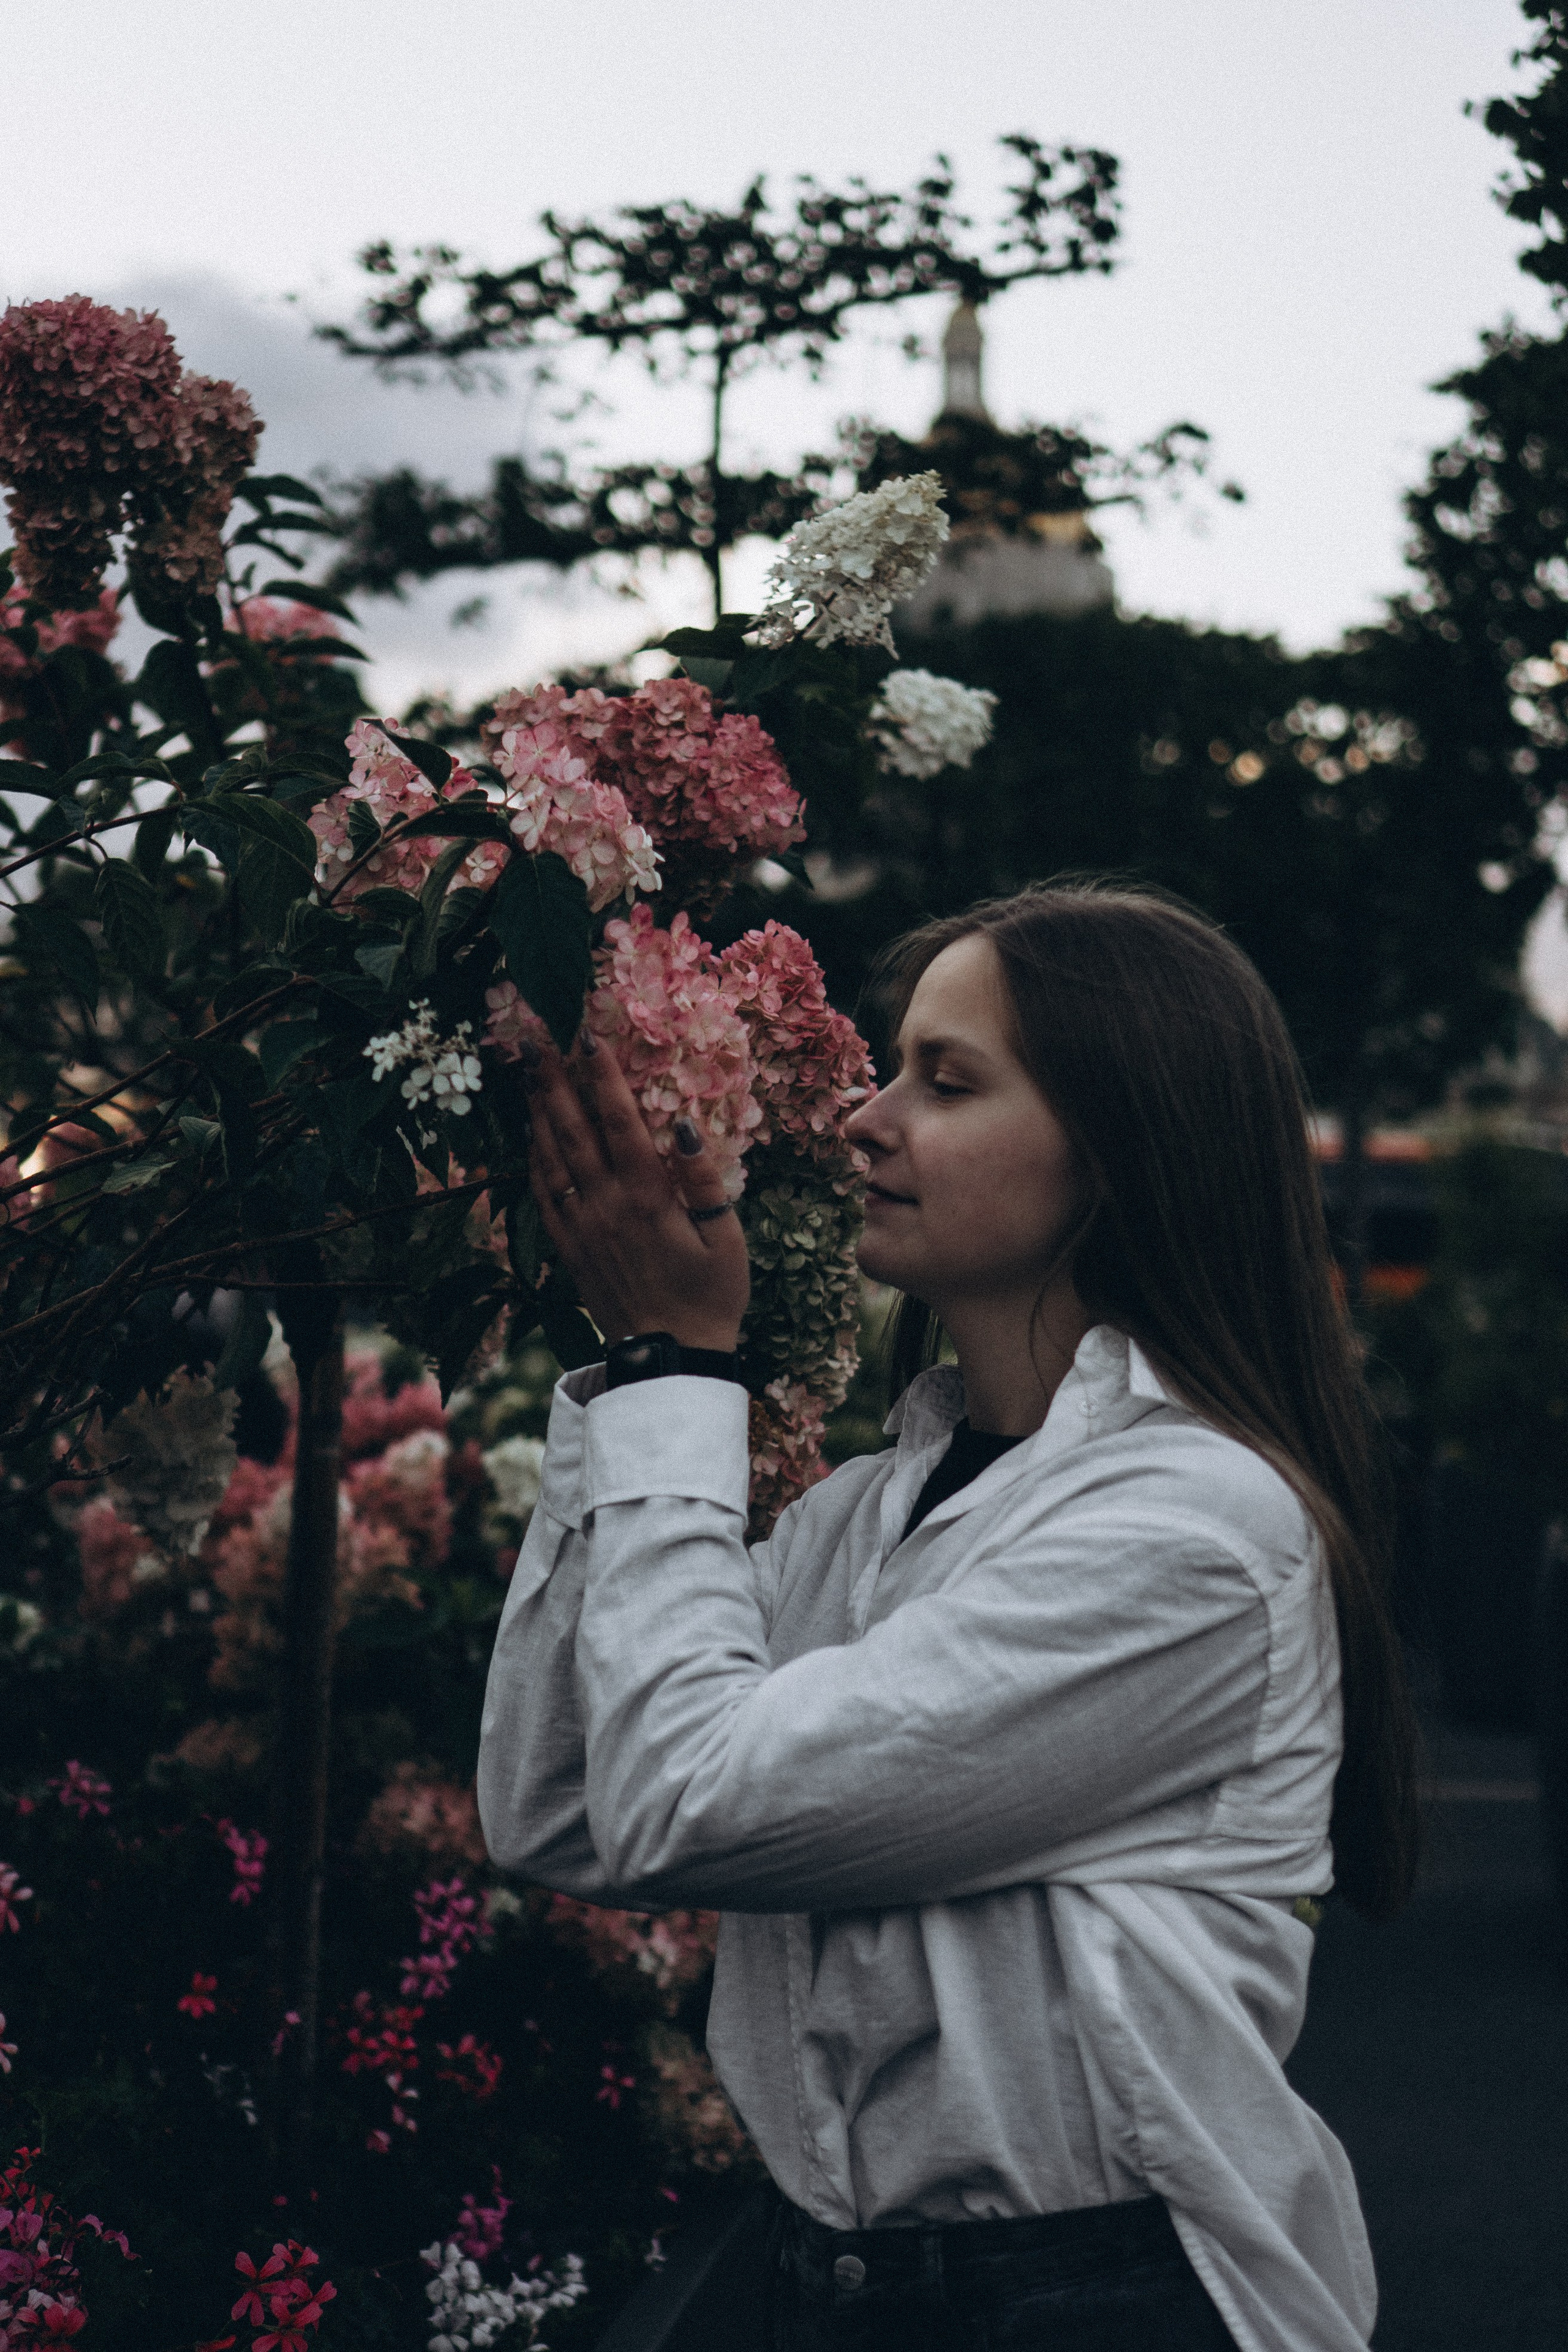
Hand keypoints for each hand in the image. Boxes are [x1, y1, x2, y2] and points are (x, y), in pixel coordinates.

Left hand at [525, 1032, 749, 1351]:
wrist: (670, 1357)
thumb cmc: (711, 1296)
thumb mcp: (726, 1238)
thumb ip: (704, 1181)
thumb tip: (684, 1125)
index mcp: (648, 1197)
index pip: (619, 1122)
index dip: (602, 1076)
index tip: (587, 1035)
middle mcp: (605, 1205)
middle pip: (573, 1129)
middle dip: (554, 1080)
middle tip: (536, 1038)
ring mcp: (581, 1226)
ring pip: (551, 1157)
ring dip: (537, 1111)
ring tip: (526, 1072)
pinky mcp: (568, 1248)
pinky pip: (542, 1194)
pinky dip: (533, 1159)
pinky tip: (531, 1135)